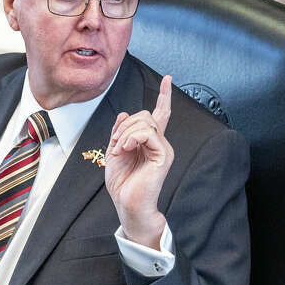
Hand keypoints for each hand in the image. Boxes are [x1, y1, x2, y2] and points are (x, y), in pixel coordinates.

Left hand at [105, 75, 174, 248]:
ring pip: (145, 121)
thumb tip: (125, 113)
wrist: (129, 205)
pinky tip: (126, 150)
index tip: (169, 79)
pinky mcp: (163, 155)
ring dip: (125, 133)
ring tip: (120, 151)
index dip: (165, 96)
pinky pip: (147, 133)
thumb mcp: (115, 152)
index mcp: (150, 142)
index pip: (160, 114)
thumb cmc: (123, 184)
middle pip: (144, 114)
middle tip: (116, 146)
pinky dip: (131, 138)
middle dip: (124, 125)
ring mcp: (163, 148)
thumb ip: (120, 132)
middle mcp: (160, 143)